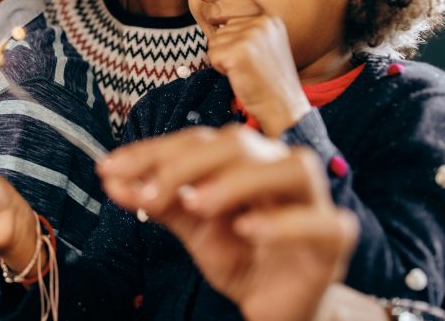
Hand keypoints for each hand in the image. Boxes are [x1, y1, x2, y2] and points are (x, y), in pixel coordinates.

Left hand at [98, 125, 358, 320]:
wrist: (277, 308)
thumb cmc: (240, 257)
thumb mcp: (192, 229)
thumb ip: (157, 202)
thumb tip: (110, 179)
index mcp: (245, 160)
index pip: (197, 140)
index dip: (153, 151)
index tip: (110, 168)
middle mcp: (279, 168)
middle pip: (237, 144)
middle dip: (185, 164)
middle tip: (149, 195)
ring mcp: (312, 201)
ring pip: (288, 167)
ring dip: (236, 182)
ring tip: (195, 203)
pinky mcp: (334, 237)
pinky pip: (318, 221)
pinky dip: (282, 223)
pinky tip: (247, 229)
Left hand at [207, 15, 309, 136]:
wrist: (283, 105)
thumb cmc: (271, 80)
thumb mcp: (266, 45)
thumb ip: (247, 31)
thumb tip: (215, 19)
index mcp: (269, 20)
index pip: (232, 24)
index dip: (237, 46)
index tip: (256, 60)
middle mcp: (261, 23)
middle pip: (222, 32)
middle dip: (229, 52)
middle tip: (250, 67)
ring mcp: (249, 36)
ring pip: (214, 43)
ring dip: (224, 60)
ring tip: (246, 71)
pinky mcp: (237, 52)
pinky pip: (212, 56)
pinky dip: (221, 69)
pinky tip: (240, 76)